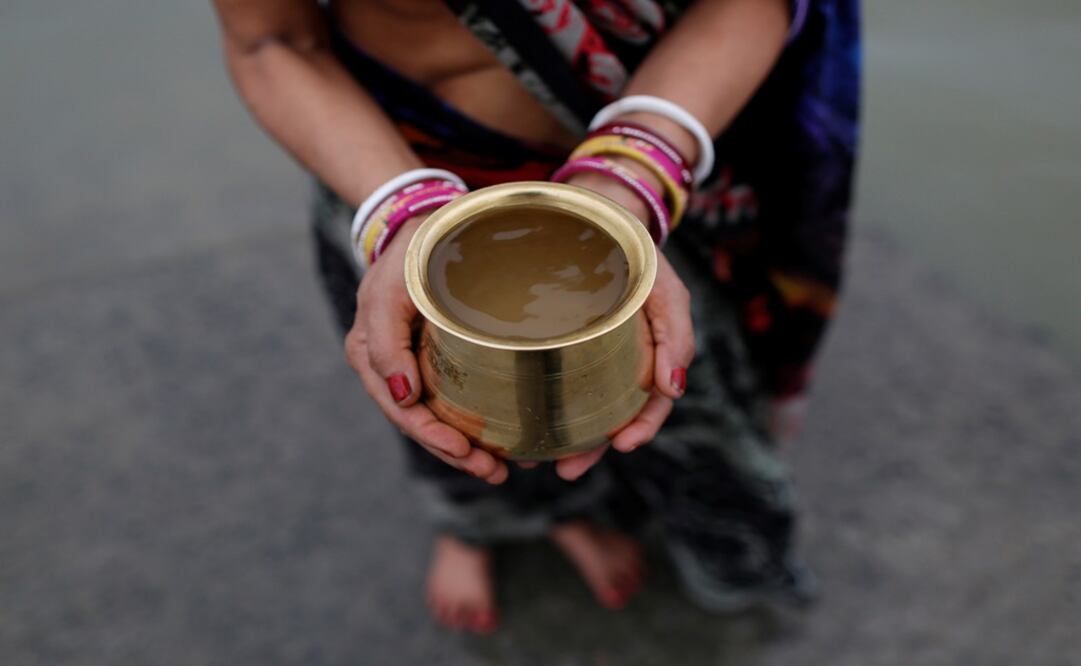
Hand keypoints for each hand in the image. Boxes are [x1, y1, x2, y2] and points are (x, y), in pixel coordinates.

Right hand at [344, 216, 509, 484]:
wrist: (423, 221)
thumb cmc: (412, 248)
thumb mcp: (394, 285)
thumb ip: (387, 341)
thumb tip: (405, 397)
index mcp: (371, 347)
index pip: (401, 407)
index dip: (431, 434)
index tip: (464, 450)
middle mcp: (386, 363)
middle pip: (419, 422)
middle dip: (455, 452)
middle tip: (494, 472)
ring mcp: (407, 363)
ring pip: (433, 419)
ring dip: (464, 450)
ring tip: (500, 469)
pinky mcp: (429, 360)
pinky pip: (444, 401)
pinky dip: (469, 426)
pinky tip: (499, 443)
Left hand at [553, 171, 695, 480]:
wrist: (596, 215)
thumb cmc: (635, 255)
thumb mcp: (666, 287)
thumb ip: (676, 334)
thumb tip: (675, 390)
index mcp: (645, 356)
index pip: (649, 403)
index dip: (640, 428)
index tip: (623, 446)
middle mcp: (613, 363)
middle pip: (606, 417)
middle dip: (589, 449)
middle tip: (567, 471)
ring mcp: (581, 357)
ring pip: (572, 409)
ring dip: (556, 439)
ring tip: (533, 460)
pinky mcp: (548, 346)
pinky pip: (542, 382)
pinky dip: (532, 405)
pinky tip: (512, 421)